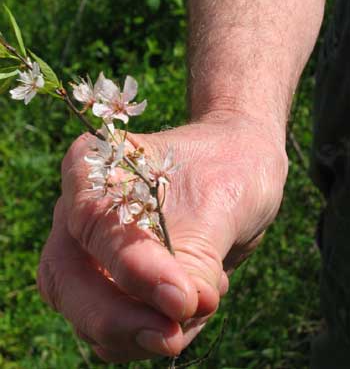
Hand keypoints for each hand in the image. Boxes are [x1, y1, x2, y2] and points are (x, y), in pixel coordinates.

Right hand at [37, 114, 287, 361]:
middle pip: (69, 282)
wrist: (244, 175)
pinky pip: (122, 328)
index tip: (182, 297)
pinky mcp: (118, 284)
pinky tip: (202, 296)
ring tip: (210, 291)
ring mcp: (95, 252)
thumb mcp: (219, 204)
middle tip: (172, 337)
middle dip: (119, 319)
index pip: (91, 224)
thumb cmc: (229, 168)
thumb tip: (175, 320)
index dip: (130, 267)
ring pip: (91, 316)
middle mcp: (81, 213)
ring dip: (150, 326)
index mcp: (92, 170)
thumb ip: (193, 261)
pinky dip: (160, 328)